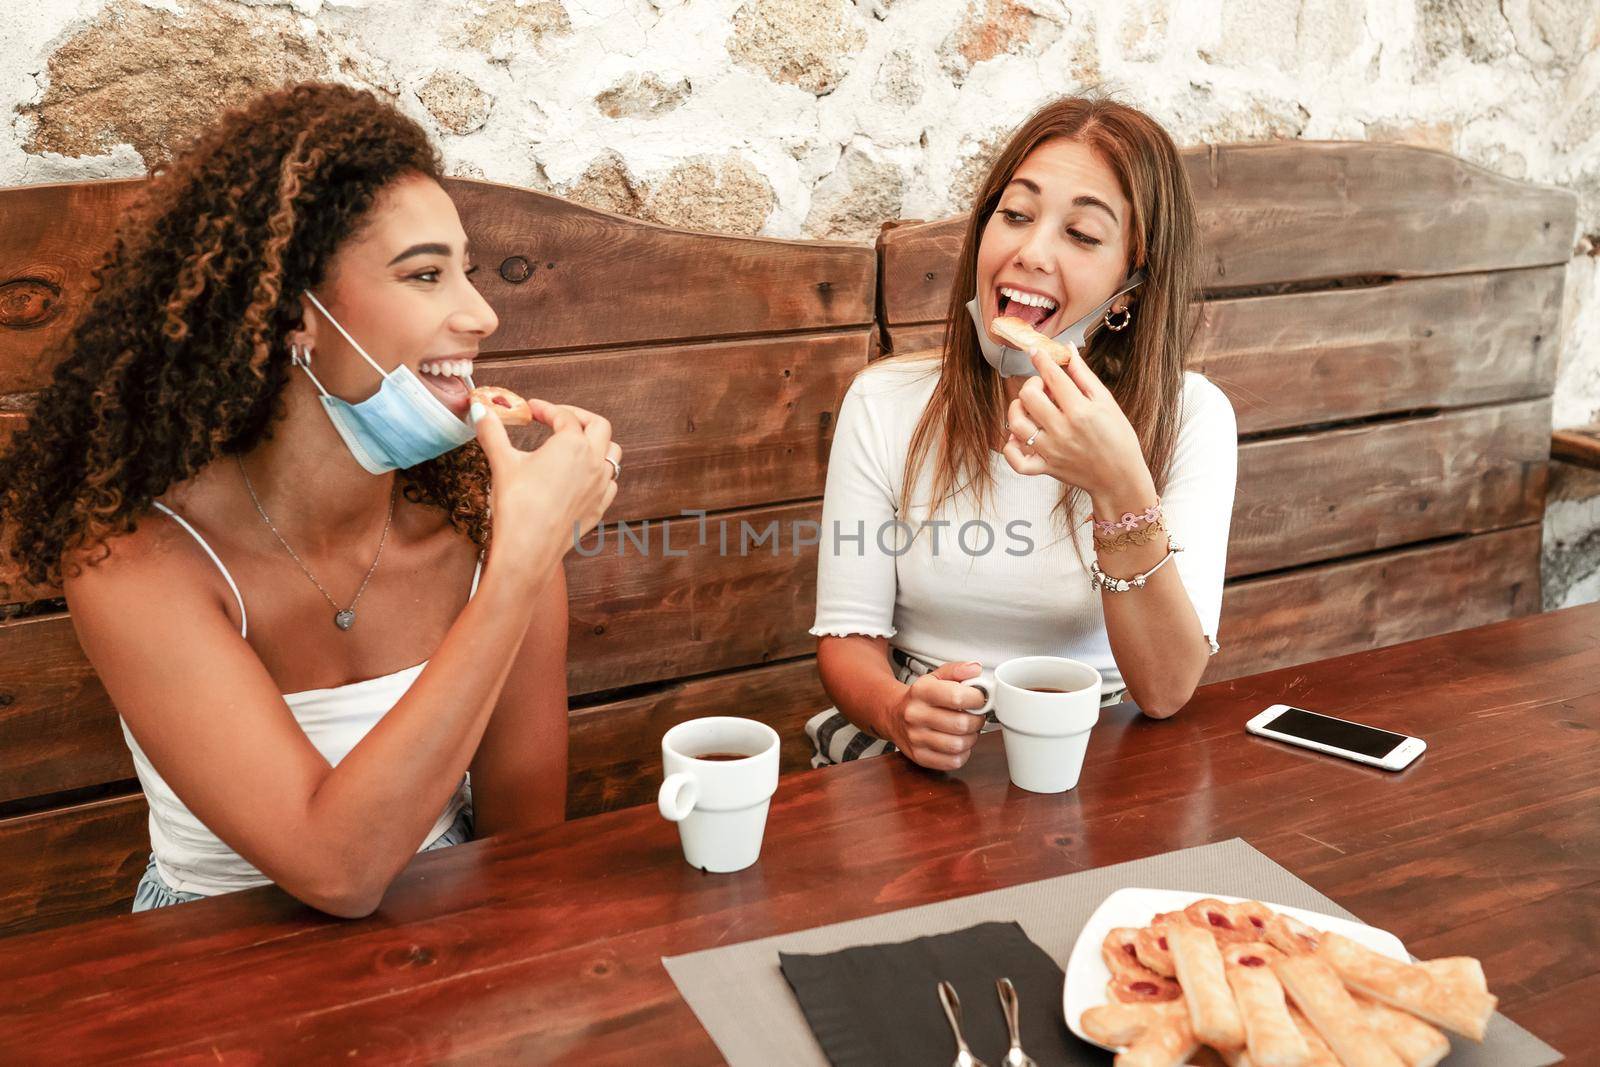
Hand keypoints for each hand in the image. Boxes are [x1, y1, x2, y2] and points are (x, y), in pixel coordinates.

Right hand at [472, 397, 620, 573]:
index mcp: (573, 444)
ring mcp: (601, 486)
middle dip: (579, 417)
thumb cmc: (517, 505)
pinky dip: (600, 472)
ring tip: (576, 443)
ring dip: (597, 443)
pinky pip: (610, 482)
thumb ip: (492, 431)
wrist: (529, 548)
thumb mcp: (502, 462)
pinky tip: (584, 475)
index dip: (546, 409)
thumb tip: (479, 408)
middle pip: (599, 426)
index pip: (563, 416)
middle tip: (559, 418)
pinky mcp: (600, 507)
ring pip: (612, 454)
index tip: (531, 409)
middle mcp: (594, 462)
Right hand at [883, 660, 988, 770]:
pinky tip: (958, 742)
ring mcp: (915, 738)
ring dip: (971, 738)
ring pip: (958, 745)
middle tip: (975, 715)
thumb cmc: (920, 697)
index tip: (980, 699)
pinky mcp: (919, 756)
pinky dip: (962, 753)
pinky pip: (952, 761)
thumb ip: (957, 670)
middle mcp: (915, 715)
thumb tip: (975, 669)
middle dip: (977, 720)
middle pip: (961, 724)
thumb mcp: (935, 676)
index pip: (957, 697)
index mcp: (921, 691)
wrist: (893, 714)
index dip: (977, 699)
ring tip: (967, 729)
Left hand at [1002, 346, 1145, 497]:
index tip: (1036, 352)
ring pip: (1016, 424)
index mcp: (1081, 411)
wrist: (1120, 477)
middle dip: (1032, 384)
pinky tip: (1018, 437)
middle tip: (1043, 387)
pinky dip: (1011, 448)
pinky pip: (1016, 461)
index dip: (1041, 359)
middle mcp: (1062, 430)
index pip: (1053, 377)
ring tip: (1029, 408)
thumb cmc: (1118, 438)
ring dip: (1017, 410)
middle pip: (1028, 397)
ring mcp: (1051, 451)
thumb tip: (1068, 351)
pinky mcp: (1045, 468)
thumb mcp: (1106, 402)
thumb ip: (1084, 375)